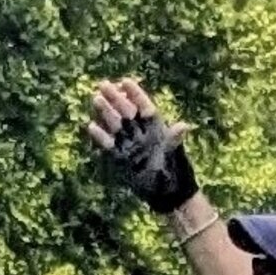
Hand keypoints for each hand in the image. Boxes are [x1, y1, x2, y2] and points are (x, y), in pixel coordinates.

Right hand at [87, 77, 197, 213]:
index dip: (135, 94)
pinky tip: (91, 126)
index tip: (125, 81)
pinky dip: (101, 137)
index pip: (144, 106)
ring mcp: (131, 145)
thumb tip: (184, 126)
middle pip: (127, 112)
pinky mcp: (122, 158)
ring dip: (106, 112)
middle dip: (115, 98)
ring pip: (116, 125)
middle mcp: (142, 133)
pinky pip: (110, 145)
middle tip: (103, 84)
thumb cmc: (175, 171)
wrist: (168, 193)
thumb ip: (174, 138)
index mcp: (157, 128)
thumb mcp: (175, 153)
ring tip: (96, 99)